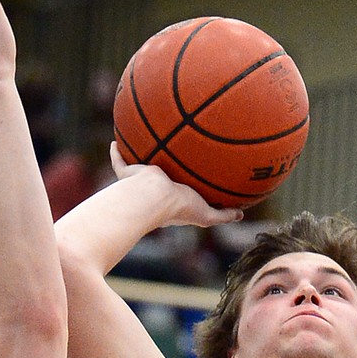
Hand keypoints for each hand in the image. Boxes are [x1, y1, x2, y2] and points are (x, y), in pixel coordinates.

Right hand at [108, 143, 242, 229]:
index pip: (179, 192)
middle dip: (162, 171)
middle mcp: (156, 190)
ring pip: (138, 168)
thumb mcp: (206, 214)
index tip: (188, 177)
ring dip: (139, 159)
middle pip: (159, 178)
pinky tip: (115, 141)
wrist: (154, 198)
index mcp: (173, 200)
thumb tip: (241, 214)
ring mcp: (139, 182)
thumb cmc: (179, 207)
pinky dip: (116, 153)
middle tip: (167, 158)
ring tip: (142, 143)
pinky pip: (119, 161)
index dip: (184, 187)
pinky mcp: (128, 174)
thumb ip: (223, 215)